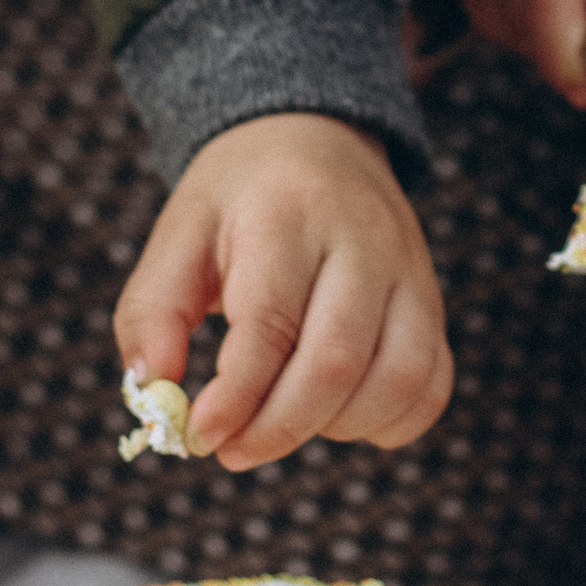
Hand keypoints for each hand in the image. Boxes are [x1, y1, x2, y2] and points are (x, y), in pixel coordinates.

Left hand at [113, 112, 451, 470]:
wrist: (316, 135)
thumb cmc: (238, 199)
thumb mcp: (179, 234)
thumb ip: (152, 313)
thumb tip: (154, 392)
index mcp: (289, 212)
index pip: (271, 321)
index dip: (236, 394)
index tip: (199, 433)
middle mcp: (365, 236)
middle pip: (337, 359)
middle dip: (279, 426)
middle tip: (232, 449)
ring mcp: (409, 268)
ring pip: (399, 376)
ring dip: (336, 427)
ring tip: (285, 421)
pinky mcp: (431, 298)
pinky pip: (432, 382)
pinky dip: (391, 421)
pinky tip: (338, 415)